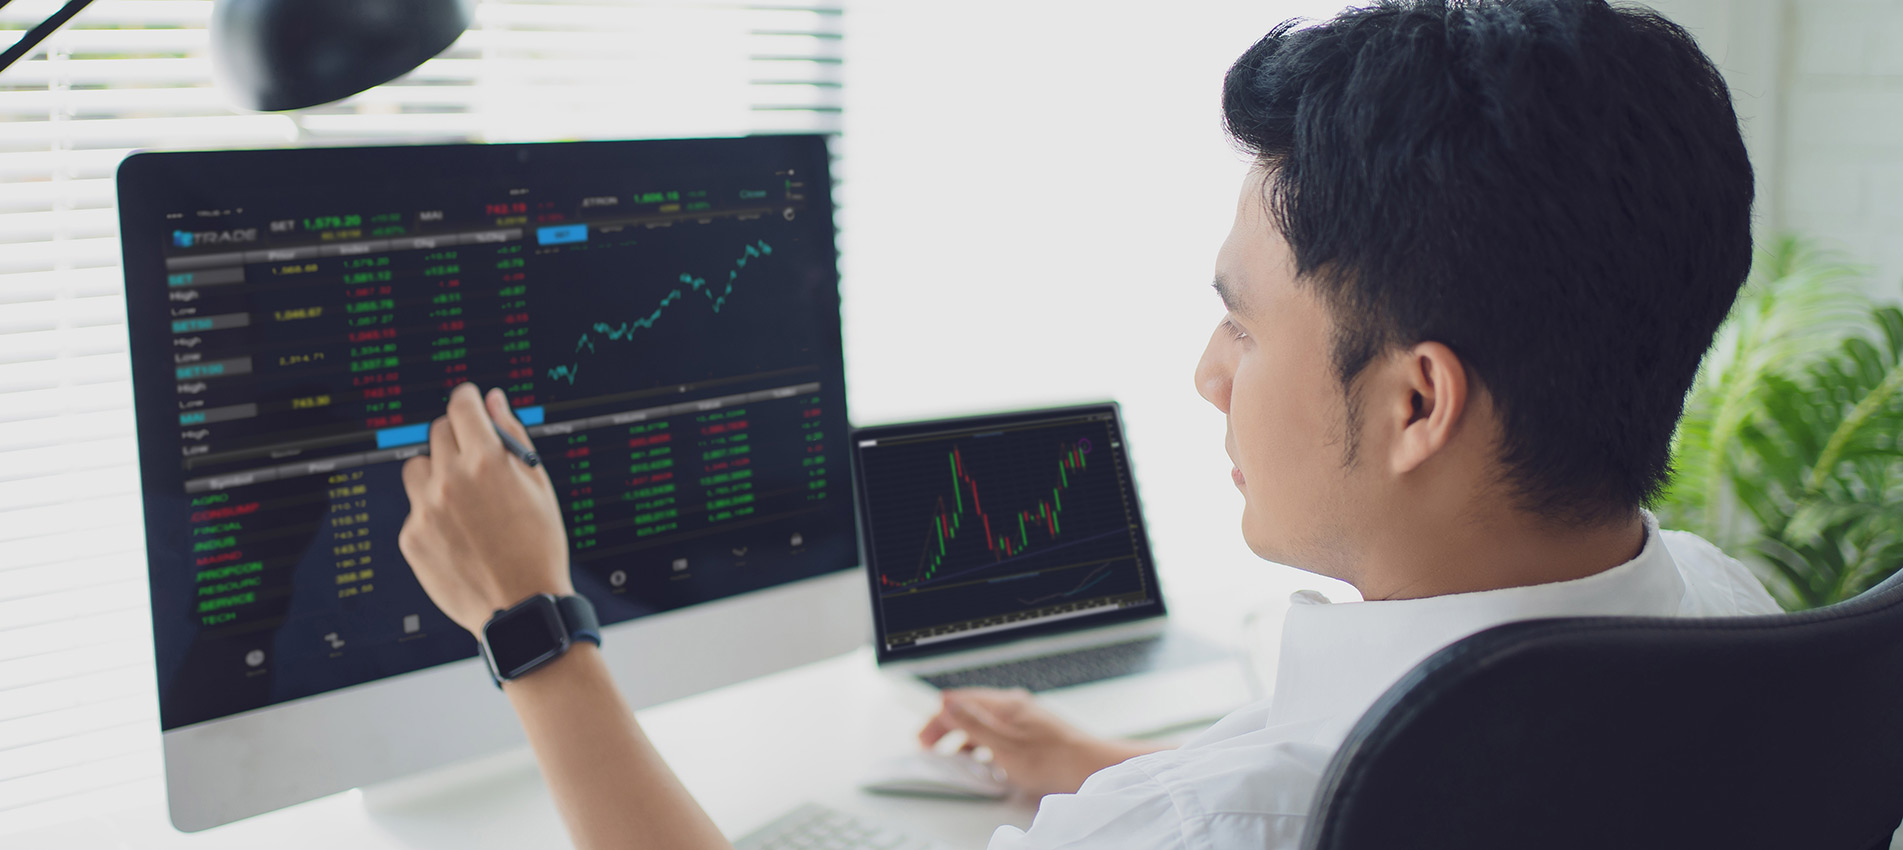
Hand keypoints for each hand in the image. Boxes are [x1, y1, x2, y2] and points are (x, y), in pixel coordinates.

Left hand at [399, 383, 572, 634]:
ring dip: (436, 472)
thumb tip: (494, 401)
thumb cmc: (538, 547)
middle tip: (476, 460)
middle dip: (457, 437)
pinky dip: (433, 513)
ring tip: (464, 500)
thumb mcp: (539, 486)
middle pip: (438, 433)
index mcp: (487, 462)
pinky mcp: (412, 536)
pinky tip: (460, 534)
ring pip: (418, 467)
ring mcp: (426, 509)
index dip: (467, 399)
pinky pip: (415, 508)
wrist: (521, 607)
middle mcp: (450, 480)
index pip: (462, 407)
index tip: (468, 401)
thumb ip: (513, 435)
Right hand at [917, 688, 1162, 797]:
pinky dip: (985, 745)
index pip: (958, 701)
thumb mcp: (1002, 745)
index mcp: (1003, 704)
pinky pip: (1000, 733)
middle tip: (932, 749)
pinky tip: (988, 763)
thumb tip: (947, 703)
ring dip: (965, 739)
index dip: (936, 720)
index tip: (923, 740)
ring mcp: (1025, 718)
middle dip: (947, 728)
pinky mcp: (1034, 732)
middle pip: (970, 710)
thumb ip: (972, 723)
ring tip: (957, 759)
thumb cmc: (1050, 760)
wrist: (1089, 768)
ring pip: (985, 723)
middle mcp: (1014, 706)